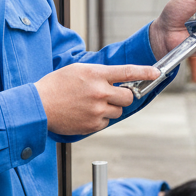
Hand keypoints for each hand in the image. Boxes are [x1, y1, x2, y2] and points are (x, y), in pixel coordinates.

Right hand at [34, 63, 158, 134]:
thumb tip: (117, 79)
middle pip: (128, 97)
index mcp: (96, 74)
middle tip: (113, 95)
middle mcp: (99, 92)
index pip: (127, 72)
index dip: (145, 72)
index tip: (156, 73)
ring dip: (110, 108)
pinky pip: (106, 122)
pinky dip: (100, 119)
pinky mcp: (93, 125)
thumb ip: (99, 74)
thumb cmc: (56, 86)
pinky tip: (85, 113)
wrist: (38, 106)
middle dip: (124, 96)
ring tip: (91, 104)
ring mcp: (97, 110)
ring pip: (118, 111)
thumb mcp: (78, 70)